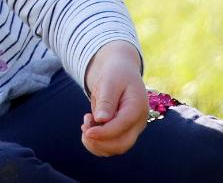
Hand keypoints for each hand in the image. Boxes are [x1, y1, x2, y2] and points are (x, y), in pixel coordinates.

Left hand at [80, 40, 147, 156]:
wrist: (121, 73)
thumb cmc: (115, 75)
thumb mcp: (109, 81)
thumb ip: (106, 100)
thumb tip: (101, 120)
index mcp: (137, 107)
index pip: (122, 126)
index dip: (103, 133)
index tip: (86, 131)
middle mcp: (138, 122)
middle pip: (122, 145)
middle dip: (99, 142)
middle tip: (84, 129)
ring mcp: (133, 129)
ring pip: (115, 149)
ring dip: (96, 143)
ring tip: (86, 122)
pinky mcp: (124, 133)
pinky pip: (111, 146)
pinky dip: (97, 142)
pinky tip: (90, 125)